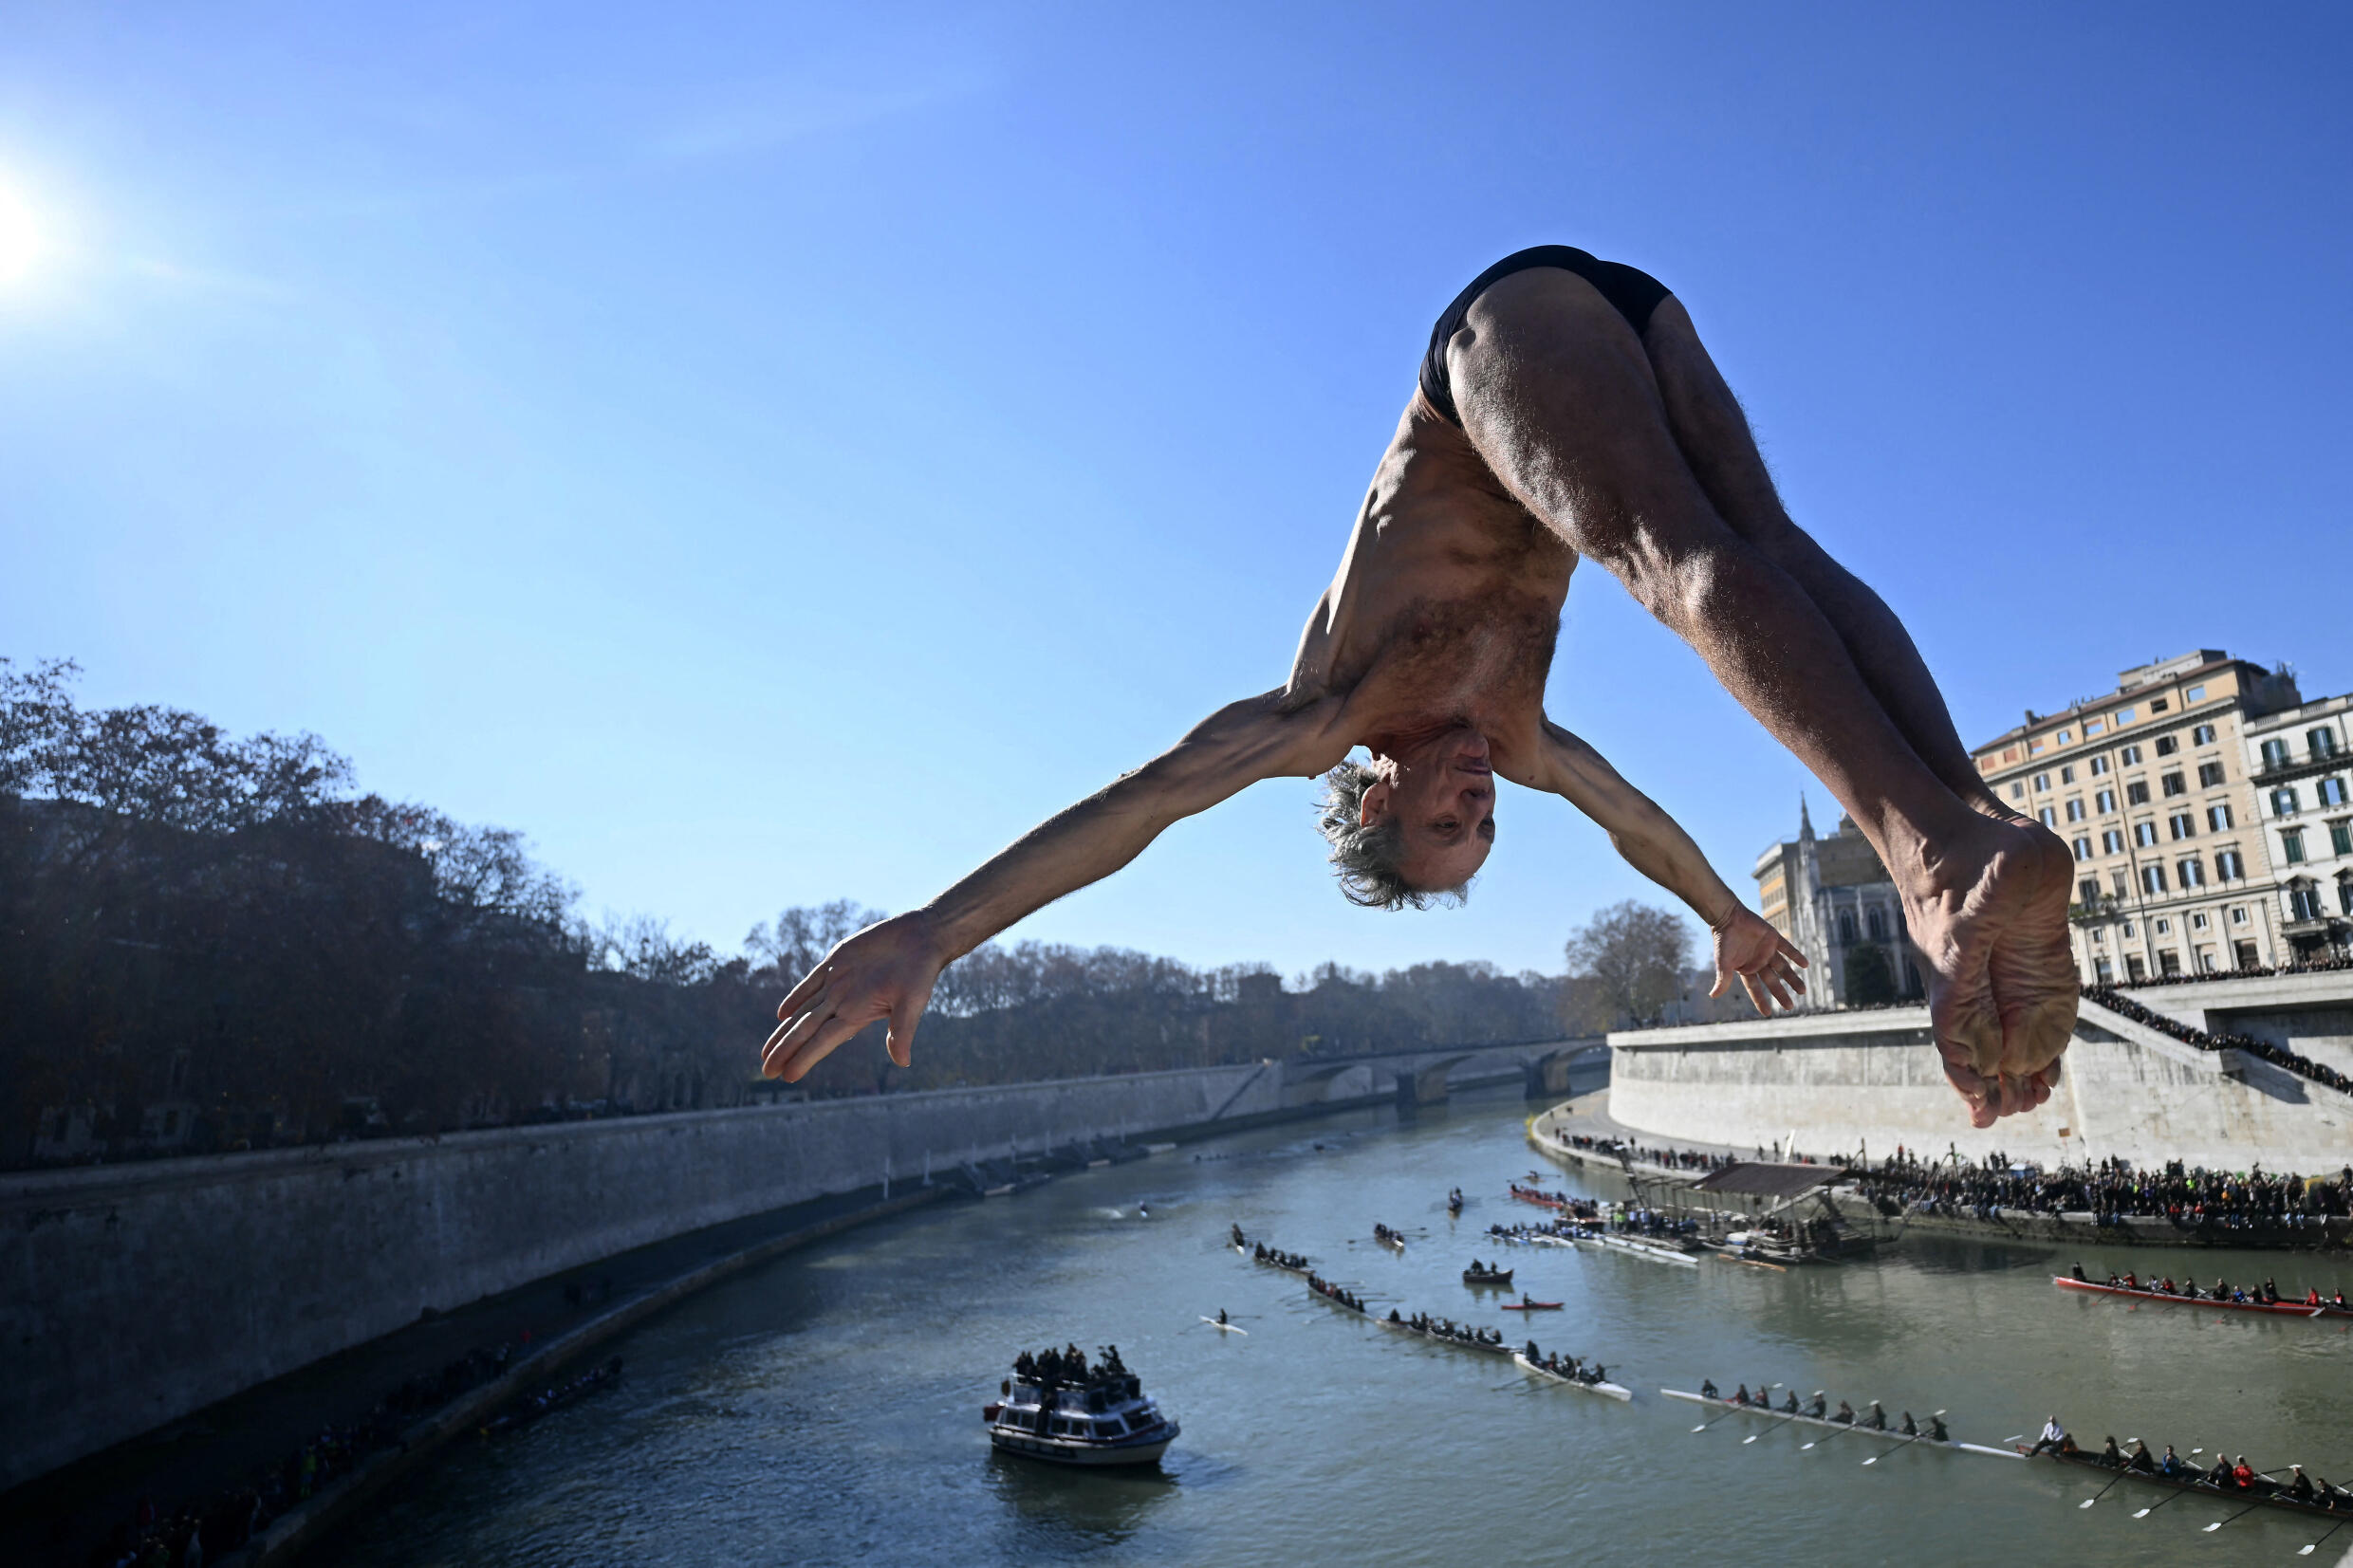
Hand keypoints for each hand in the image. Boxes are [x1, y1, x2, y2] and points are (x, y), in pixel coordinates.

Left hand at [761, 912, 946, 1081]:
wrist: (921, 938)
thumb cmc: (921, 973)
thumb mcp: (912, 1004)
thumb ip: (903, 1032)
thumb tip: (903, 1063)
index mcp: (857, 1015)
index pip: (823, 1042)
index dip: (804, 1058)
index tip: (787, 1077)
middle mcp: (843, 1003)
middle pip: (805, 1030)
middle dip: (785, 1051)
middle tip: (766, 1072)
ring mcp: (837, 983)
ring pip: (803, 1012)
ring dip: (784, 1032)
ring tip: (766, 1053)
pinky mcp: (836, 961)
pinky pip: (810, 983)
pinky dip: (795, 997)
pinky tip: (782, 1013)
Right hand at [1707, 907, 1807, 1014]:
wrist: (1728, 916)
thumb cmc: (1723, 940)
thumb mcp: (1722, 961)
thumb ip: (1722, 978)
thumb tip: (1713, 996)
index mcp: (1746, 969)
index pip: (1755, 988)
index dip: (1761, 1000)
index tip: (1768, 1013)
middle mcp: (1758, 962)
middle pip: (1772, 981)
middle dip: (1781, 994)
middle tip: (1790, 1007)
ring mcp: (1767, 951)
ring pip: (1783, 967)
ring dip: (1793, 978)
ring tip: (1803, 991)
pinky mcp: (1774, 938)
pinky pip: (1788, 949)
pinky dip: (1796, 956)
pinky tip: (1805, 965)